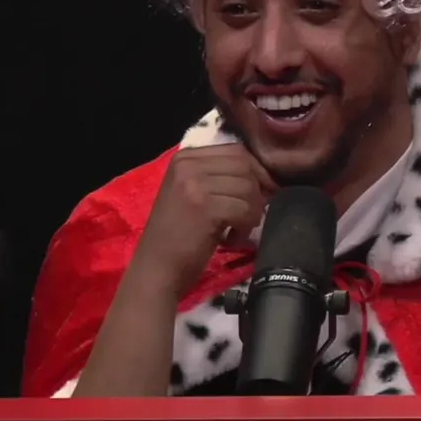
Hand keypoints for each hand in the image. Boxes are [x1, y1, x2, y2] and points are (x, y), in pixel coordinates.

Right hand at [132, 144, 275, 294]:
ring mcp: (194, 184)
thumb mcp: (193, 195)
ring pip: (248, 188)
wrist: (156, 269)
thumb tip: (264, 177)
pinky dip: (245, 227)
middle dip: (256, 192)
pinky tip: (231, 239)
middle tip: (250, 216)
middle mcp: (187, 164)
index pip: (236, 151)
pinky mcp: (204, 207)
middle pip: (244, 166)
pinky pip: (245, 209)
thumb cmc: (177, 236)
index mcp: (185, 158)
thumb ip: (219, 177)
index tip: (261, 193)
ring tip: (237, 230)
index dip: (257, 172)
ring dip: (251, 213)